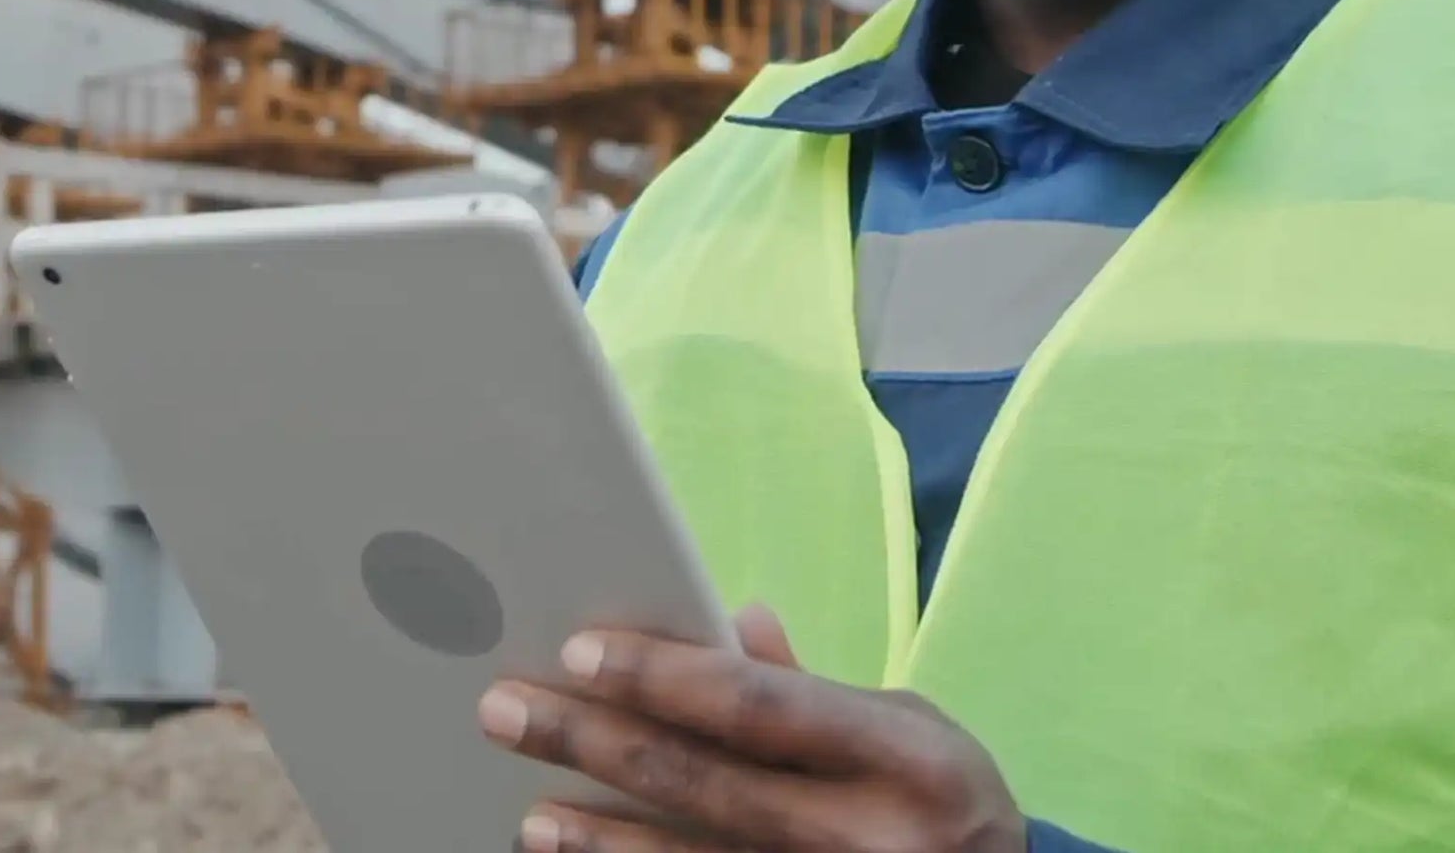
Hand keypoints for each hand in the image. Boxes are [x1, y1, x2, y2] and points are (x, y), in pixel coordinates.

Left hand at [478, 603, 1027, 851]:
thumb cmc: (946, 802)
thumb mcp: (913, 727)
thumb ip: (815, 687)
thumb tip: (734, 622)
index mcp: (899, 754)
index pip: (758, 707)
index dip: (665, 677)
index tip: (580, 650)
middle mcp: (864, 835)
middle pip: (702, 785)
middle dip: (594, 742)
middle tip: (507, 709)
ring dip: (600, 838)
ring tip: (533, 808)